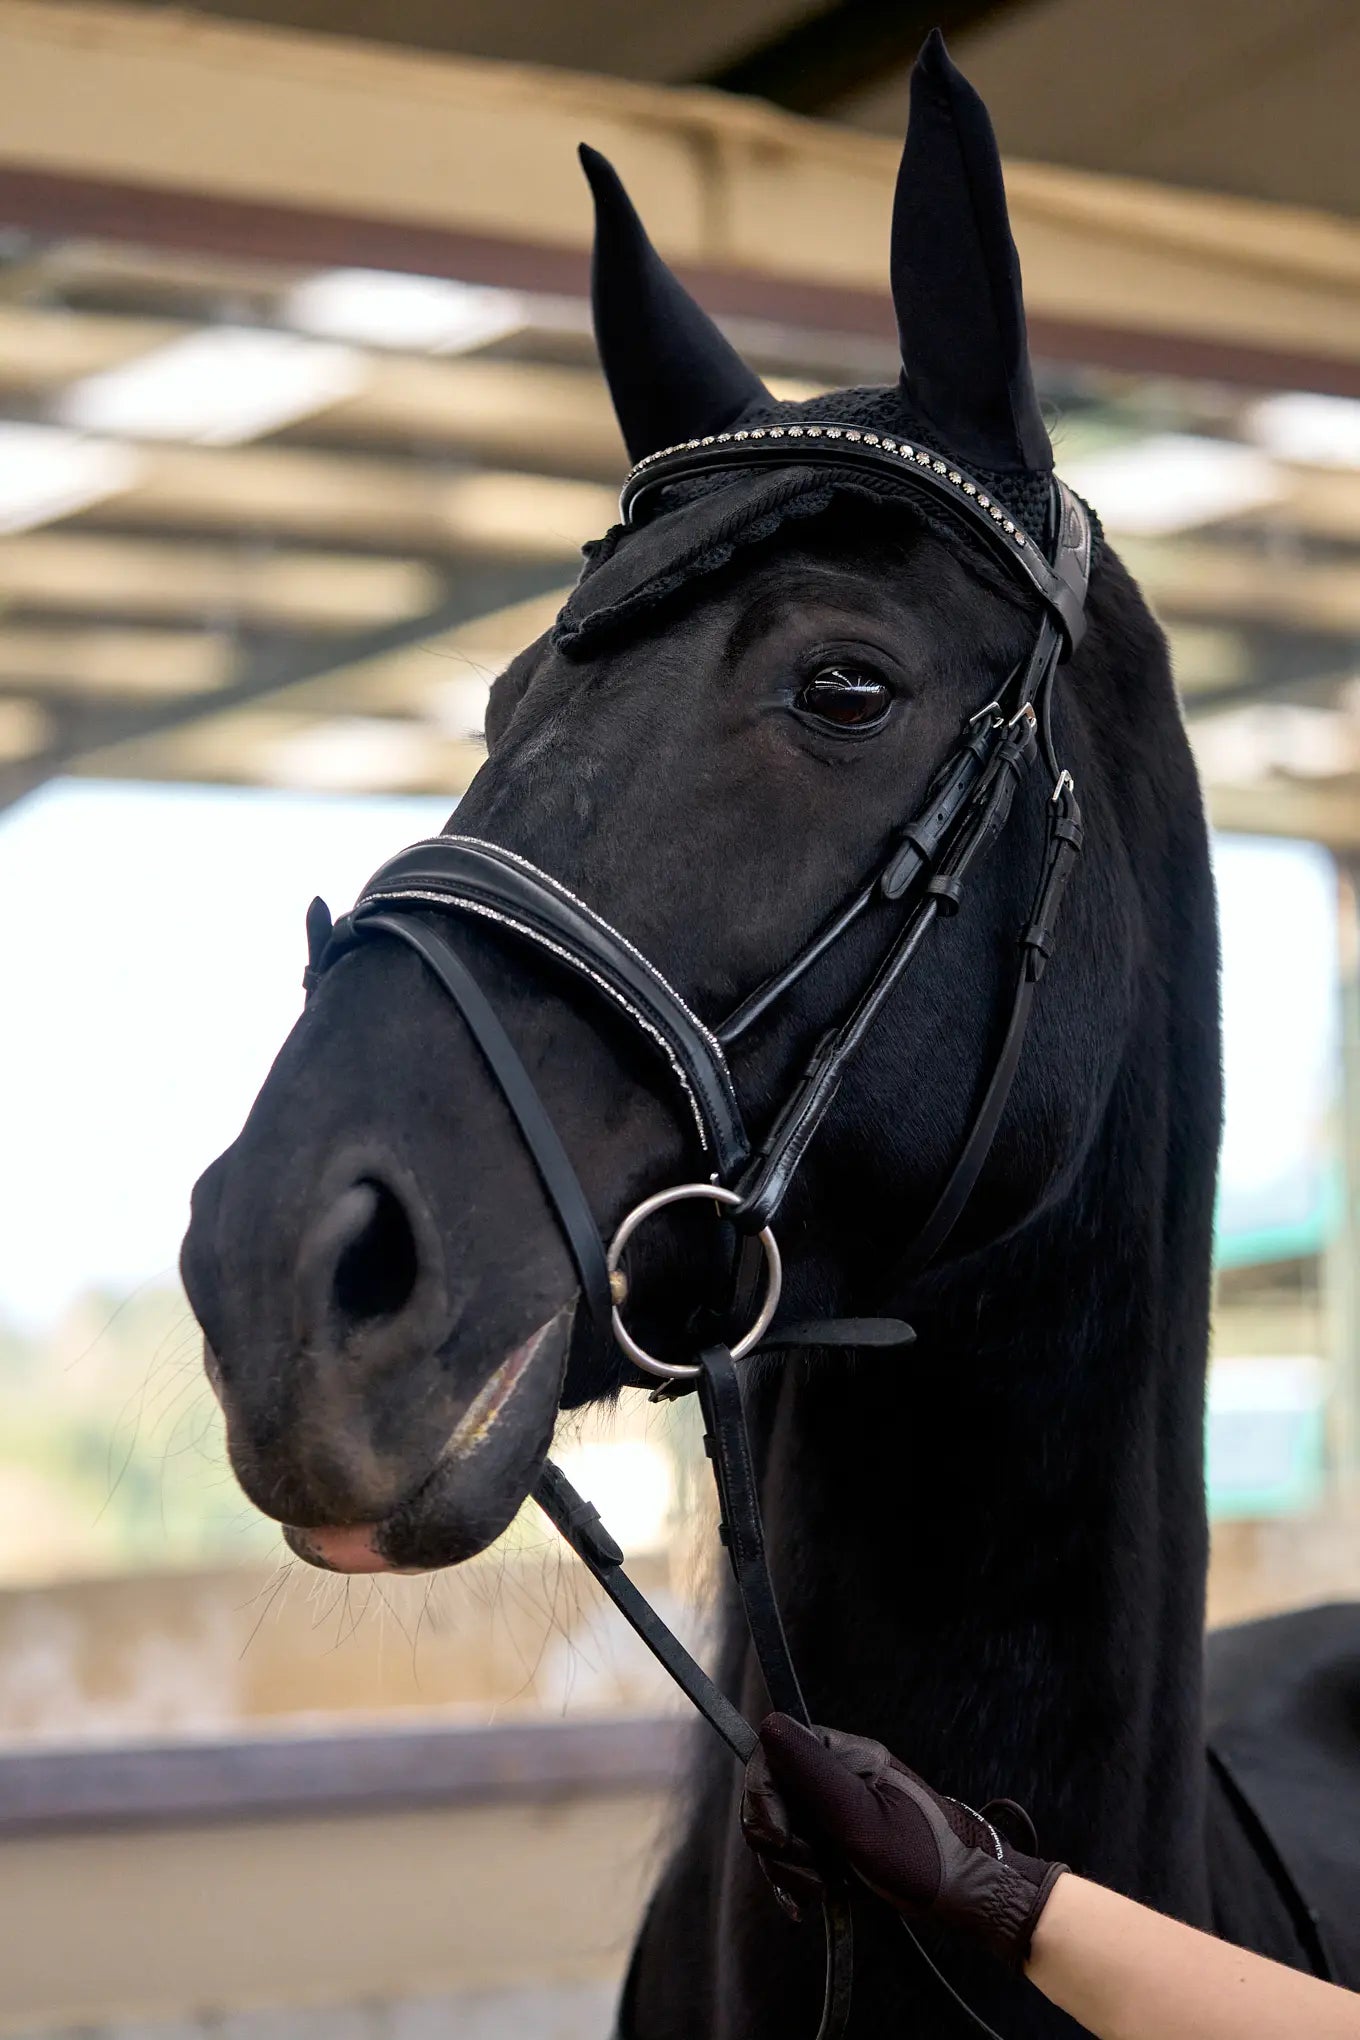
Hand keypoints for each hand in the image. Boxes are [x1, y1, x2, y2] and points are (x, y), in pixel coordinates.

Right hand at [741, 1713, 1066, 1970]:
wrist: (968, 1895)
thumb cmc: (924, 1855)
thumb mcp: (863, 1819)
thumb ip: (813, 1774)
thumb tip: (769, 1721)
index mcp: (843, 1753)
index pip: (772, 1758)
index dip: (763, 1800)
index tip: (781, 1841)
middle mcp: (835, 1773)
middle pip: (771, 1798)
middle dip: (778, 1844)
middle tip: (808, 1876)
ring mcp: (836, 1807)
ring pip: (780, 1830)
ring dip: (788, 1868)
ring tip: (819, 1893)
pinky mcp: (837, 1838)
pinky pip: (796, 1853)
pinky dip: (795, 1880)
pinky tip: (807, 1904)